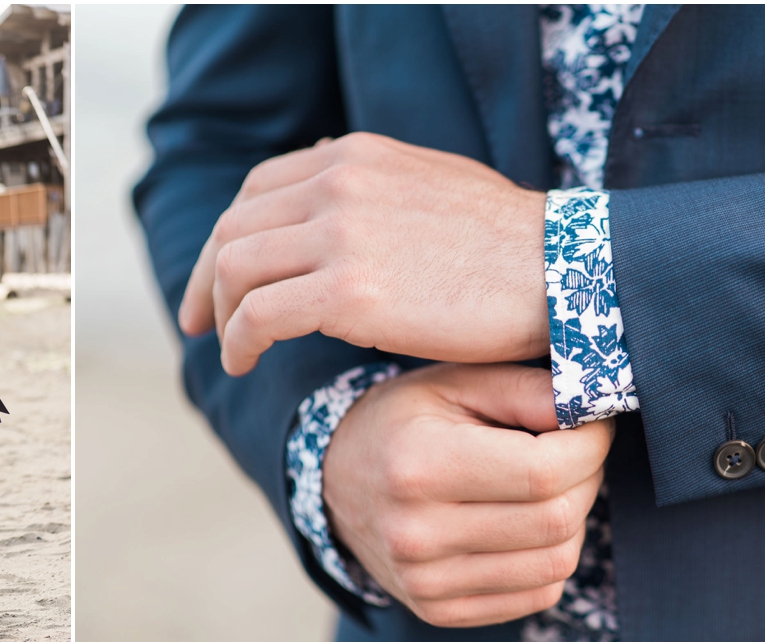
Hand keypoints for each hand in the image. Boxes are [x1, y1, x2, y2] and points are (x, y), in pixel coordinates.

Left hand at [179, 132, 549, 375]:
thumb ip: (373, 188)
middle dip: (207, 278)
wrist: (562, 275)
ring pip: (235, 270)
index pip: (259, 188)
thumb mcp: (433, 188)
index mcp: (356, 156)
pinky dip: (239, 341)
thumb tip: (331, 191)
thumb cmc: (509, 247)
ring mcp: (340, 233)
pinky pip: (259, 316)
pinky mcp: (348, 291)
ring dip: (222, 315)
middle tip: (202, 321)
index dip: (229, 234)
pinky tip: (246, 363)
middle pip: (235, 227)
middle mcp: (339, 181)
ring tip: (232, 351)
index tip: (221, 277)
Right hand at [323, 363, 612, 627]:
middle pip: (556, 520)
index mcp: (419, 465)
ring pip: (556, 563)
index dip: (590, 445)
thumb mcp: (456, 380)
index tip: (591, 424)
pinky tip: (525, 523)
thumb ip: (527, 390)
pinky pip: (538, 595)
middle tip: (574, 450)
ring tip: (549, 485)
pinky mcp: (440, 611)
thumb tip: (593, 409)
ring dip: (572, 520)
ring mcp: (426, 582)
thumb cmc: (406, 420)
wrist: (337, 481)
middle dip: (587, 478)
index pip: (543, 472)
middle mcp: (416, 533)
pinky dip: (549, 556)